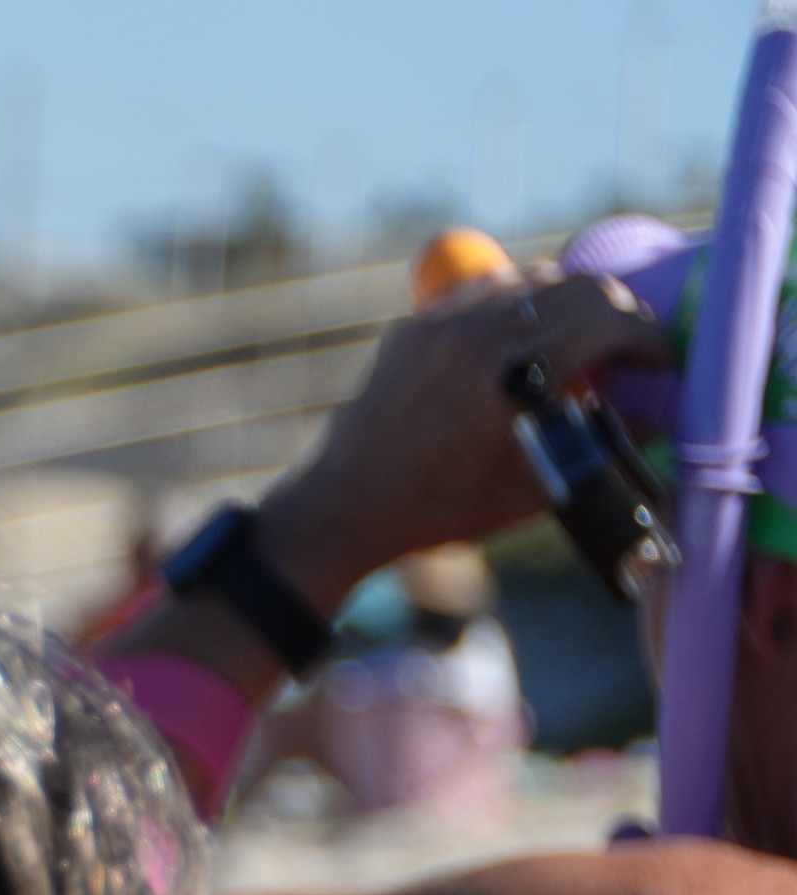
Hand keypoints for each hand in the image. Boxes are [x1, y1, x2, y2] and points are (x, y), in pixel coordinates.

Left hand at [264, 264, 675, 606]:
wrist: (341, 510)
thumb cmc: (437, 511)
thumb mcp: (535, 487)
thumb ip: (601, 439)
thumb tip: (658, 406)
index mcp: (509, 373)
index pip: (607, 319)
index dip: (648, 338)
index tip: (658, 362)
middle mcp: (473, 333)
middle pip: (579, 286)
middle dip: (618, 314)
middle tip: (628, 351)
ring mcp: (438, 322)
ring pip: (534, 278)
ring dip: (570, 304)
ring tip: (579, 347)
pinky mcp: (414, 324)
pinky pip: (486, 289)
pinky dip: (520, 305)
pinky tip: (523, 345)